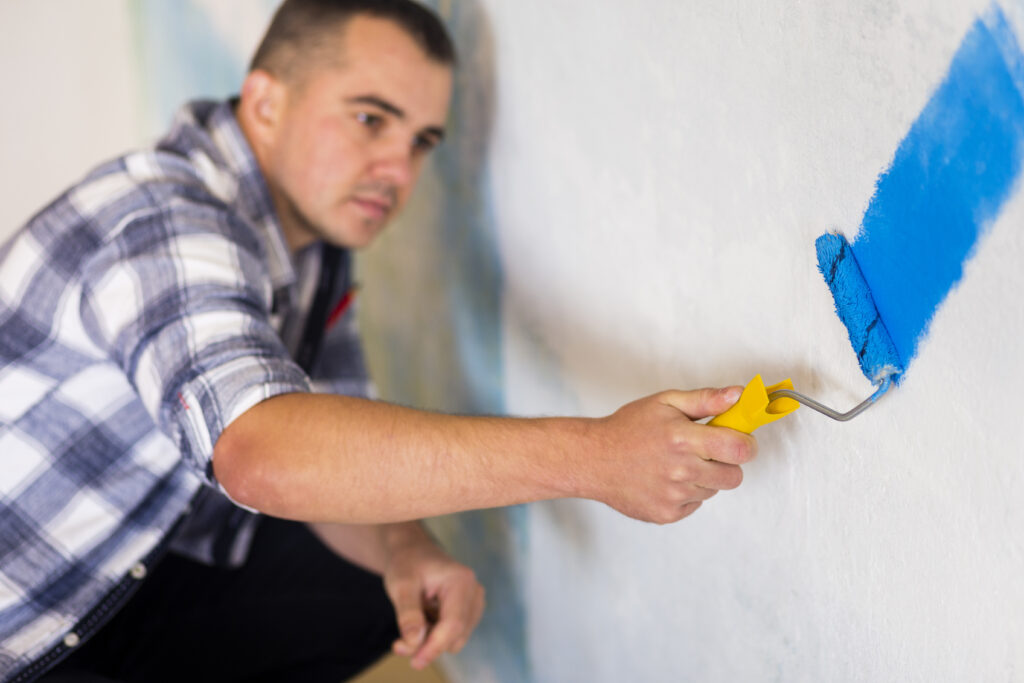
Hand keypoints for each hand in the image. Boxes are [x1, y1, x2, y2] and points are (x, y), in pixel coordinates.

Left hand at [382, 529, 485, 669]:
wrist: (413, 552)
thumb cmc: (407, 564)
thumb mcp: (401, 585)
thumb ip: (408, 613)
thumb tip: (414, 642)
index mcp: (461, 581)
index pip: (454, 624)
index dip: (435, 647)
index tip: (415, 662)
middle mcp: (474, 592)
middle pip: (455, 635)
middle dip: (428, 644)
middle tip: (398, 643)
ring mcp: (475, 603)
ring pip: (455, 639)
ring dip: (430, 640)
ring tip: (409, 622)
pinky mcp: (470, 612)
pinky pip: (454, 635)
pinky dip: (435, 635)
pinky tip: (421, 620)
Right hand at [584, 386, 757, 523]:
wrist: (593, 459)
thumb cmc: (628, 428)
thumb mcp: (665, 402)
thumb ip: (705, 400)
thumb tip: (739, 396)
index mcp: (682, 439)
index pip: (739, 449)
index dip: (746, 444)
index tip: (739, 440)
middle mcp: (680, 471)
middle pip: (734, 476)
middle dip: (725, 462)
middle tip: (704, 451)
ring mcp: (673, 496)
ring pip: (714, 490)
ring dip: (703, 477)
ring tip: (676, 463)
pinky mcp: (667, 514)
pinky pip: (695, 504)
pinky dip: (687, 493)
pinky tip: (665, 479)